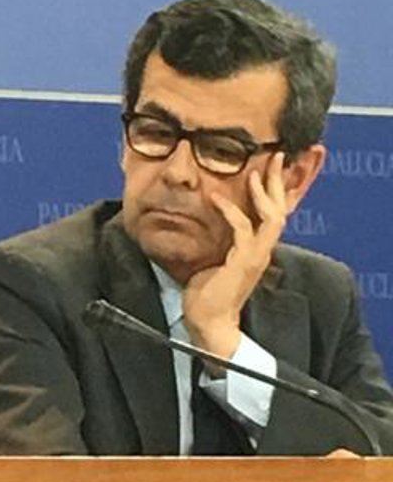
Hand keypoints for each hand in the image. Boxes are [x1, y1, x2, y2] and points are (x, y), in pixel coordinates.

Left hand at [182, 152, 289, 360]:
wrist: (209, 324)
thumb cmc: (207, 295)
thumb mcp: (213, 260)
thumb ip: (217, 242)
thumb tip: (200, 222)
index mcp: (257, 250)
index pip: (273, 214)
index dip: (274, 191)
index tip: (269, 167)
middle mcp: (261, 251)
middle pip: (281, 210)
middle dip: (279, 183)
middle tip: (277, 157)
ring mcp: (255, 257)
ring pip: (272, 218)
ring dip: (264, 193)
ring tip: (255, 173)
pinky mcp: (243, 263)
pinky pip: (243, 231)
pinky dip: (231, 212)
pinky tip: (215, 198)